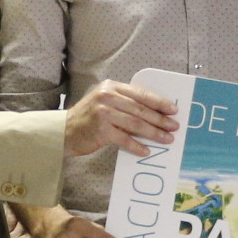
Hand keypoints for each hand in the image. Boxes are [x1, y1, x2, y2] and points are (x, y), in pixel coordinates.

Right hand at [64, 80, 180, 159]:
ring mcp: (103, 113)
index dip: (159, 102)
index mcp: (112, 87)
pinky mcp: (101, 130)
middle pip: (140, 109)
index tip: (173, 110)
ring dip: (154, 133)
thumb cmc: (89, 117)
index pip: (141, 93)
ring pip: (135, 123)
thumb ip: (125, 102)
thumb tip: (155, 112)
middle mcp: (108, 97)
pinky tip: (146, 150)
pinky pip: (124, 139)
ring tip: (167, 139)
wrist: (64, 130)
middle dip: (160, 119)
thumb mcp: (105, 102)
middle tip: (174, 127)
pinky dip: (136, 145)